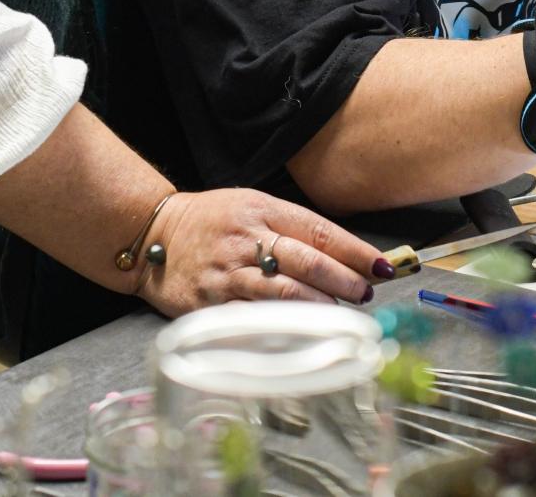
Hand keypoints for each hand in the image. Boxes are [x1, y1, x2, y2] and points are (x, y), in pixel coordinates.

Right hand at [142, 187, 389, 313]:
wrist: (153, 233)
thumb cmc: (211, 220)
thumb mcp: (252, 205)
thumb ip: (292, 228)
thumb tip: (343, 256)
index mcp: (263, 209)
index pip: (320, 231)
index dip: (355, 251)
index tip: (382, 266)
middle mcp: (248, 238)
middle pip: (307, 260)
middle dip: (344, 280)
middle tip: (366, 293)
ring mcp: (229, 272)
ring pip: (284, 290)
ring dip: (320, 304)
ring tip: (342, 314)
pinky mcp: (211, 302)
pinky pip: (253, 317)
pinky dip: (282, 326)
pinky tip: (302, 332)